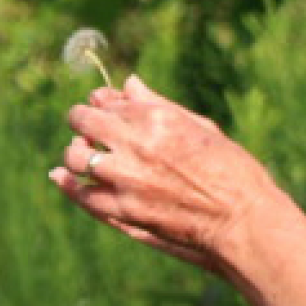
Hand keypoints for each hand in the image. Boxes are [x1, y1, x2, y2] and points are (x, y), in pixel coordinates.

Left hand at [48, 75, 278, 275]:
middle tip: (87, 130)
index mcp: (156, 118)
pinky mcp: (122, 211)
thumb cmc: (232, 171)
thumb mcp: (200, 128)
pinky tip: (62, 178)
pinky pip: (81, 194)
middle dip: (82, 122)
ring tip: (86, 157)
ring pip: (74, 157)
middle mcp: (135, 143)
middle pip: (83, 122)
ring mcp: (124, 179)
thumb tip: (129, 84)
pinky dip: (68, 184)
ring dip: (76, 153)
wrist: (242, 221)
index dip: (101, 103)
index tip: (102, 108)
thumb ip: (160, 105)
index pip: (107, 100)